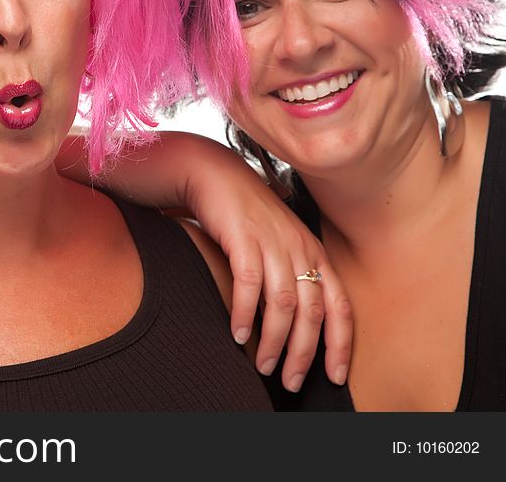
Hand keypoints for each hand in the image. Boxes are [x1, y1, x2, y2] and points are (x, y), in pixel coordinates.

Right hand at [184, 148, 352, 389]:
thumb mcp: (278, 242)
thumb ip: (290, 274)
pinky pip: (250, 285)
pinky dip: (246, 314)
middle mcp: (299, 248)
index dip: (340, 344)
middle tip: (291, 381)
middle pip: (313, 312)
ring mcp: (272, 242)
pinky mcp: (243, 238)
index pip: (340, 306)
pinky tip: (238, 334)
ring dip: (273, 341)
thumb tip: (293, 322)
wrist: (214, 174)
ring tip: (262, 364)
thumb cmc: (244, 213)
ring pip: (283, 304)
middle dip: (304, 353)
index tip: (334, 376)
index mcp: (314, 252)